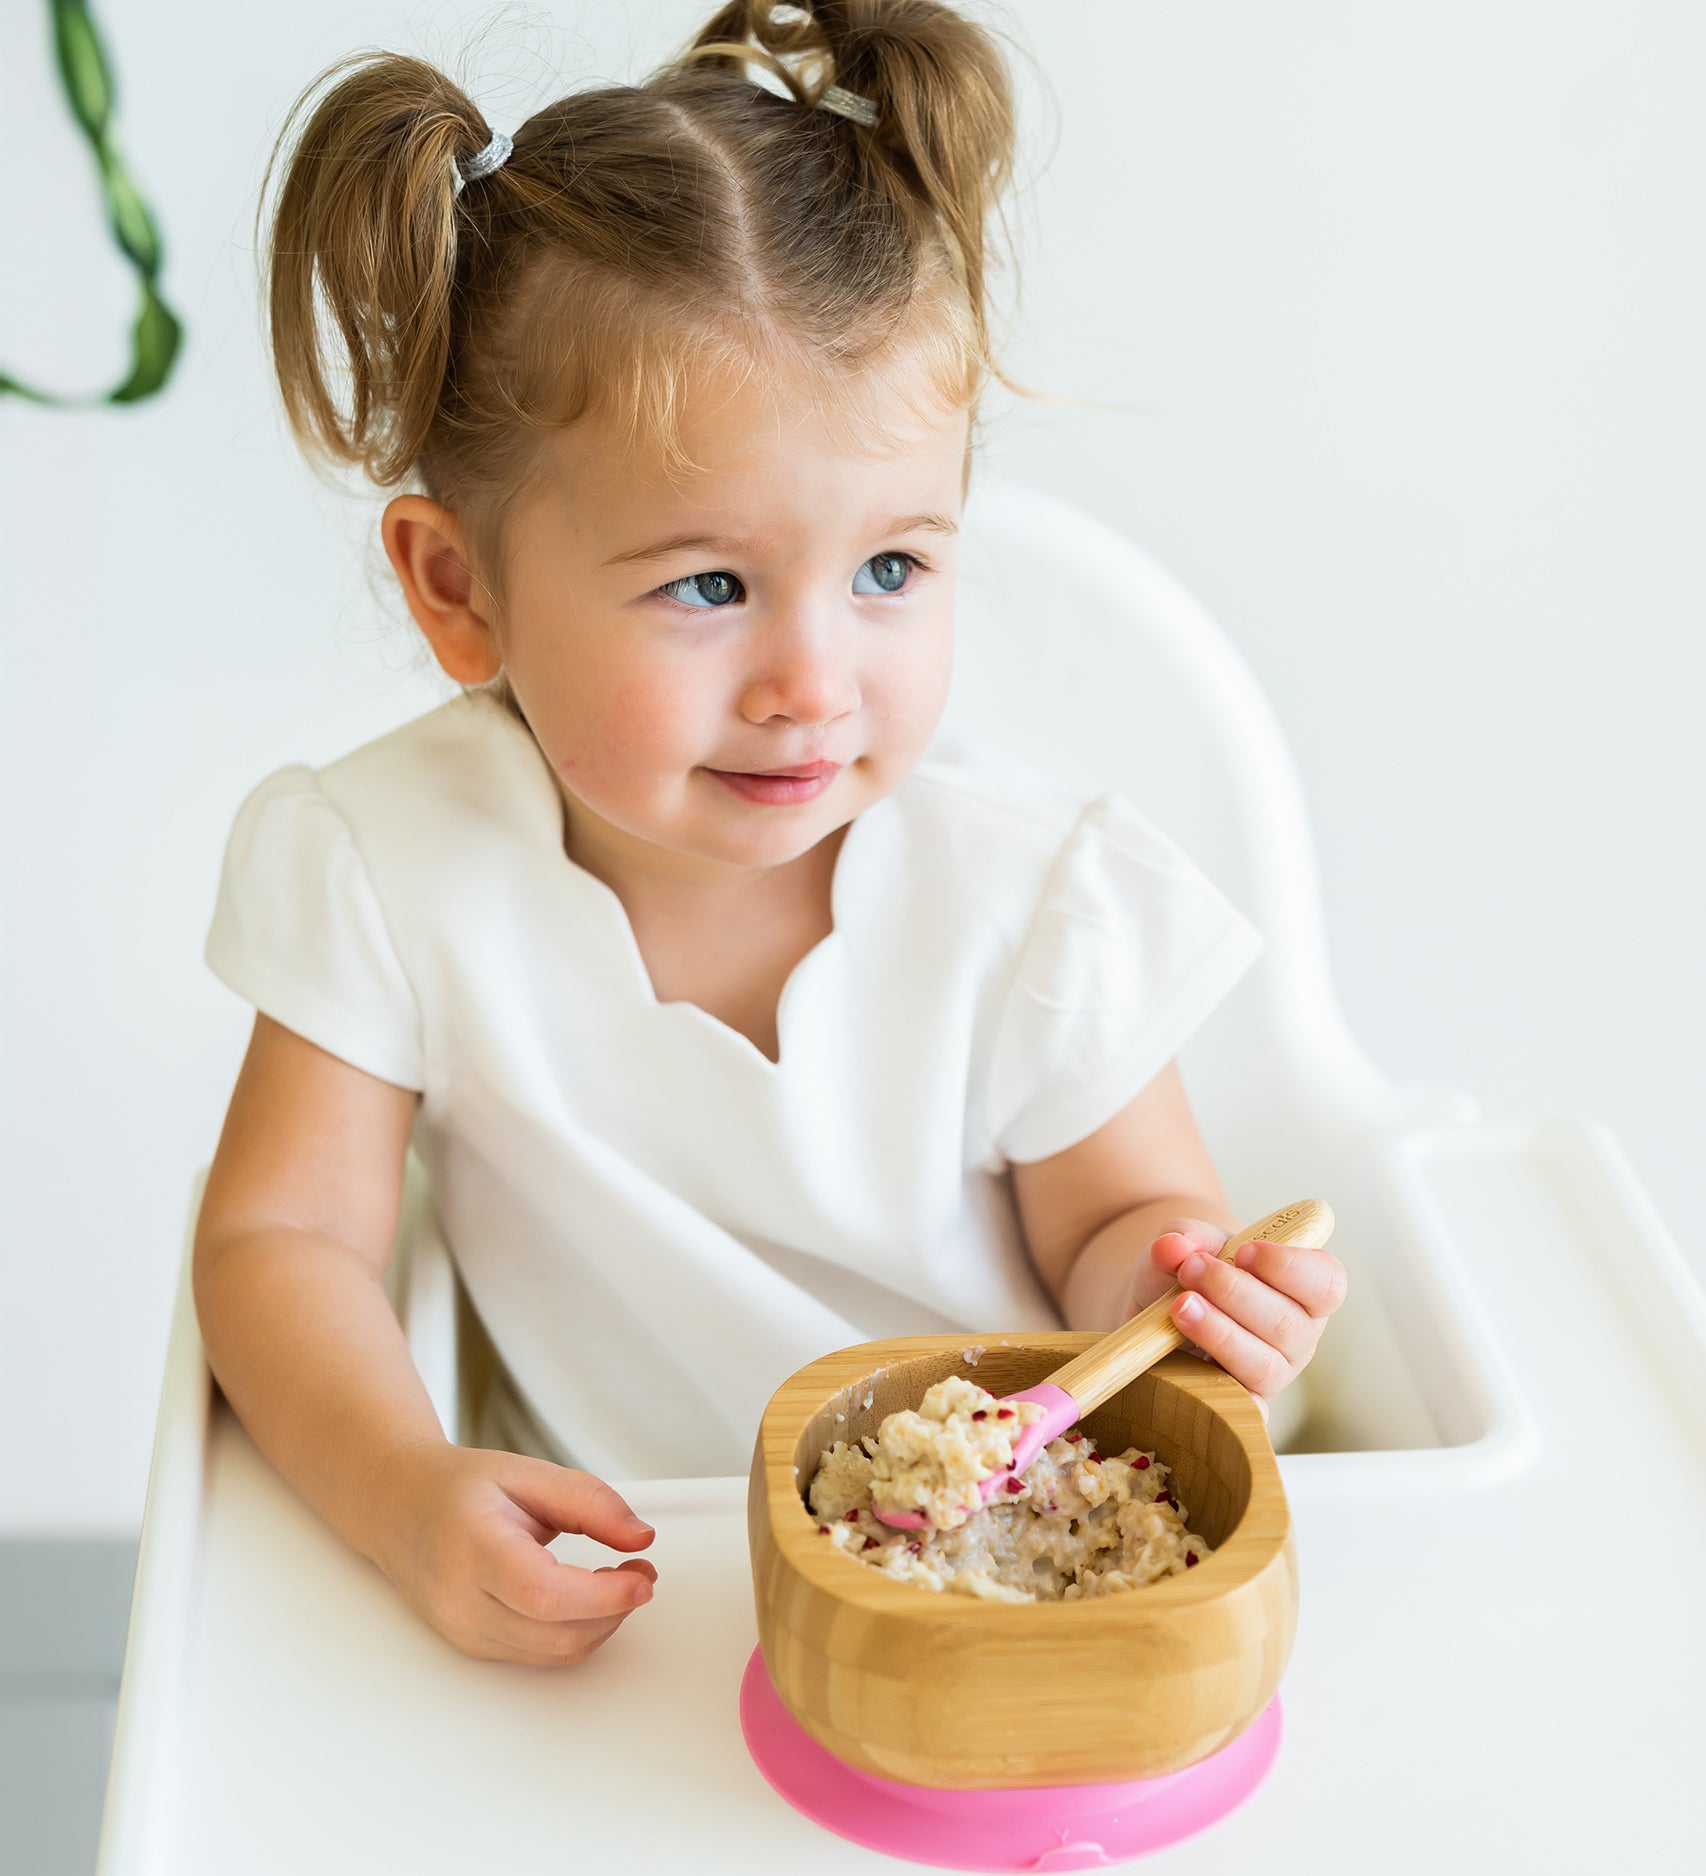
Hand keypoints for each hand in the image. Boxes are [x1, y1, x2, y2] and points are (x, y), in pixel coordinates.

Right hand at [369, 1442, 657, 1664]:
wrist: (399, 1506)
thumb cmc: (458, 1488)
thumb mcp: (528, 1473)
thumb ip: (589, 1502)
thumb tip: (640, 1536)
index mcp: (472, 1548)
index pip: (545, 1594)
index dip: (604, 1596)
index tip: (642, 1577)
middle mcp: (461, 1600)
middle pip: (554, 1634)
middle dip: (614, 1610)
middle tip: (641, 1571)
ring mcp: (463, 1631)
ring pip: (552, 1653)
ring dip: (601, 1624)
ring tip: (619, 1579)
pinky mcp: (472, 1646)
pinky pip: (538, 1655)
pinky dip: (575, 1632)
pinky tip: (587, 1598)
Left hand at [1130, 1219, 1347, 1417]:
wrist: (1161, 1303)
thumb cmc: (1193, 1267)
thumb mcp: (1188, 1241)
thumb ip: (1185, 1236)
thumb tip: (1173, 1247)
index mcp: (1306, 1288)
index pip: (1327, 1283)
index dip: (1289, 1267)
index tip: (1243, 1251)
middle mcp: (1300, 1333)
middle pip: (1290, 1325)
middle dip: (1236, 1293)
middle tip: (1190, 1270)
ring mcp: (1275, 1371)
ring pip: (1264, 1366)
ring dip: (1220, 1334)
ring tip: (1180, 1308)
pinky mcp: (1244, 1400)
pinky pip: (1246, 1410)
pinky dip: (1228, 1399)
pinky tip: (1199, 1376)